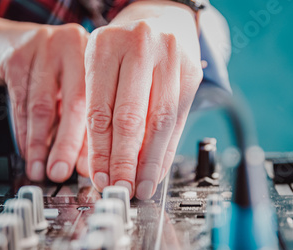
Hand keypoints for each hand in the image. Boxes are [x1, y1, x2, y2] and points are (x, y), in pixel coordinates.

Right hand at [0, 21, 89, 181]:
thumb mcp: (72, 90)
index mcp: (102, 55)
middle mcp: (76, 46)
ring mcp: (46, 47)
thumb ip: (83, 122)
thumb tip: (87, 165)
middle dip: (67, 145)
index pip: (104, 104)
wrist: (8, 43)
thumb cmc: (50, 72)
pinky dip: (23, 131)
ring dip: (40, 144)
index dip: (98, 142)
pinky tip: (26, 151)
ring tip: (39, 169)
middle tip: (61, 173)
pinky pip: (20, 101)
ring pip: (43, 105)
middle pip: (76, 103)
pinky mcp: (17, 55)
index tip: (92, 171)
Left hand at [85, 1, 202, 198]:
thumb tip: (102, 165)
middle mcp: (140, 46)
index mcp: (105, 45)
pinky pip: (179, 119)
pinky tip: (158, 168)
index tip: (100, 177)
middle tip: (121, 187)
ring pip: (159, 121)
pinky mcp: (193, 71)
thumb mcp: (100, 68)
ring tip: (142, 185)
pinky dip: (167, 149)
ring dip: (150, 161)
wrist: (161, 20)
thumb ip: (99, 110)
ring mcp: (171, 56)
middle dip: (124, 161)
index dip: (100, 151)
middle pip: (130, 117)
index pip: (100, 110)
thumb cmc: (124, 50)